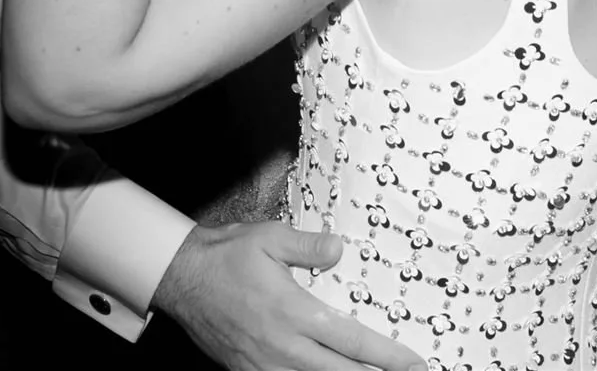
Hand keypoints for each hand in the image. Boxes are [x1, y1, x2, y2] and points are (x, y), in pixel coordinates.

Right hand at [155, 223, 424, 370]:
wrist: (180, 279)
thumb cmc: (225, 255)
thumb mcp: (268, 238)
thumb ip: (307, 246)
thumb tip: (340, 250)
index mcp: (293, 313)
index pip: (353, 342)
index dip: (389, 357)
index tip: (416, 363)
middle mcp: (283, 347)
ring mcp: (265, 365)